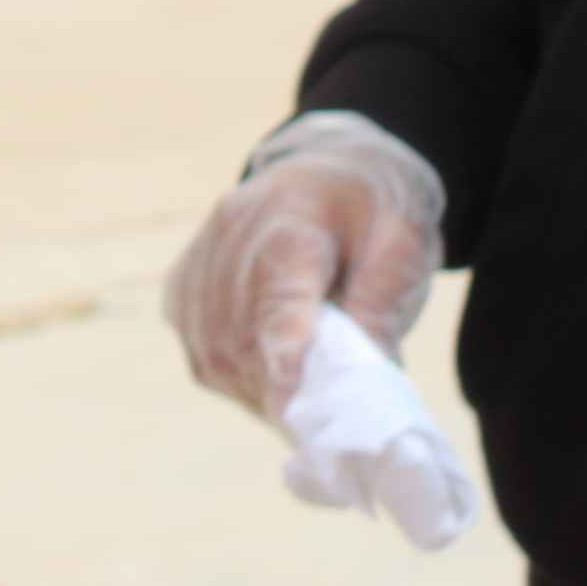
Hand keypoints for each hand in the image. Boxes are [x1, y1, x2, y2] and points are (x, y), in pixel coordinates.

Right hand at [164, 113, 443, 421]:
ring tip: (306, 399)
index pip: (279, 288)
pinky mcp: (181, 289)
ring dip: (262, 389)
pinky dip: (240, 379)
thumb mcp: (405, 239)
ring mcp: (199, 261)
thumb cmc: (372, 210)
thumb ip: (382, 303)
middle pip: (244, 332)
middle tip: (330, 417)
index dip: (285, 347)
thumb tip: (363, 379)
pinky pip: (202, 356)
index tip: (293, 394)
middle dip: (285, 386)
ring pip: (216, 354)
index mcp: (293, 211)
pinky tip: (272, 377)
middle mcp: (231, 231)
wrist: (330, 168)